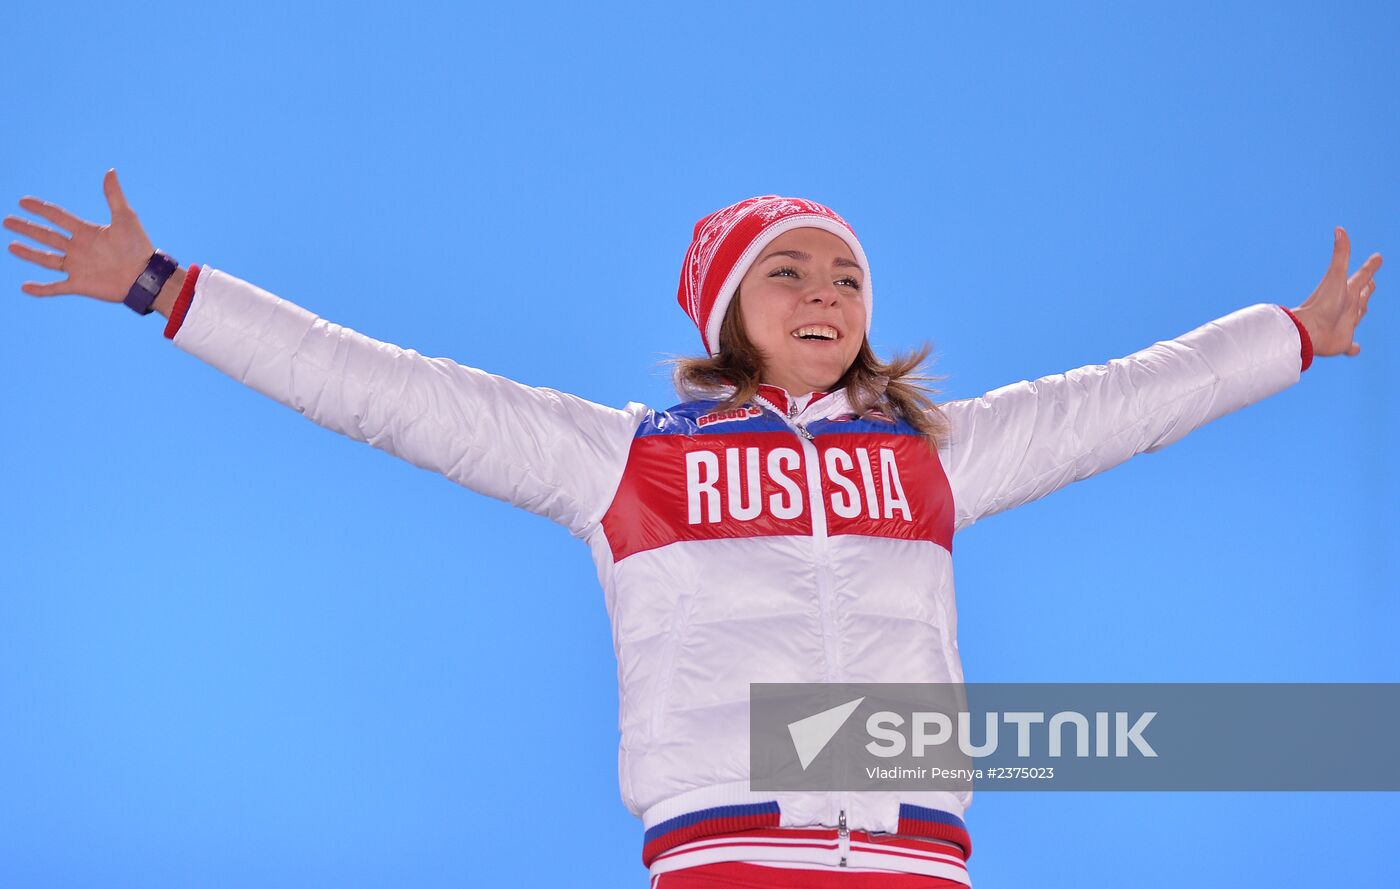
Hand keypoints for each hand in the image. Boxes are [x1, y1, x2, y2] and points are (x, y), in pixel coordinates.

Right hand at [5, 169, 155, 301]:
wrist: (146, 276)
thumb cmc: (138, 246)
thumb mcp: (125, 217)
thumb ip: (114, 196)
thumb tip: (110, 171)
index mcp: (87, 232)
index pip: (58, 217)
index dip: (41, 209)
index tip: (23, 201)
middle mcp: (79, 248)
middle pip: (47, 236)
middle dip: (28, 228)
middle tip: (7, 220)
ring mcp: (78, 267)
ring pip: (47, 259)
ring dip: (29, 253)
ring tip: (11, 246)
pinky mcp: (80, 285)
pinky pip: (56, 287)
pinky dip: (41, 289)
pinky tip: (25, 287)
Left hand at [1290, 227, 1382, 357]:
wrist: (1309, 332)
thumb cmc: (1322, 304)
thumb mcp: (1335, 276)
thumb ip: (1340, 254)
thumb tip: (1339, 229)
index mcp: (1346, 291)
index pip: (1361, 276)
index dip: (1370, 267)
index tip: (1377, 257)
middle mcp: (1346, 307)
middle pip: (1360, 295)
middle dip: (1366, 287)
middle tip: (1370, 281)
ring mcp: (1344, 324)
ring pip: (1357, 316)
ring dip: (1361, 312)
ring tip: (1363, 307)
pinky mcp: (1342, 342)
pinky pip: (1350, 346)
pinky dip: (1354, 348)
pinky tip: (1356, 349)